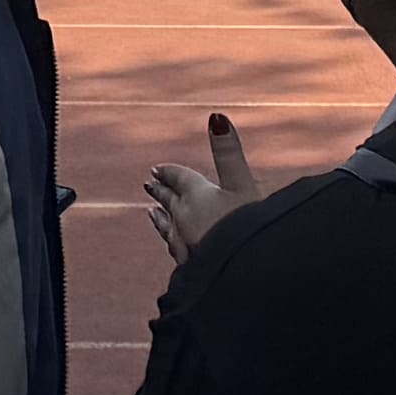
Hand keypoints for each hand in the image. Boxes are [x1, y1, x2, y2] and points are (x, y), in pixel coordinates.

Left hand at [140, 113, 263, 260]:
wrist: (240, 278)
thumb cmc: (246, 228)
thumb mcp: (243, 185)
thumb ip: (229, 153)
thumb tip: (216, 116)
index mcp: (196, 196)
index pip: (179, 179)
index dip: (170, 173)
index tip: (157, 169)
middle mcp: (184, 220)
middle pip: (169, 202)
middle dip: (162, 192)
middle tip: (149, 184)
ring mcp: (185, 247)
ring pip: (168, 228)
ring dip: (161, 218)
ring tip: (152, 213)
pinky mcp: (190, 269)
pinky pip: (175, 251)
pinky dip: (171, 242)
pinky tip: (174, 248)